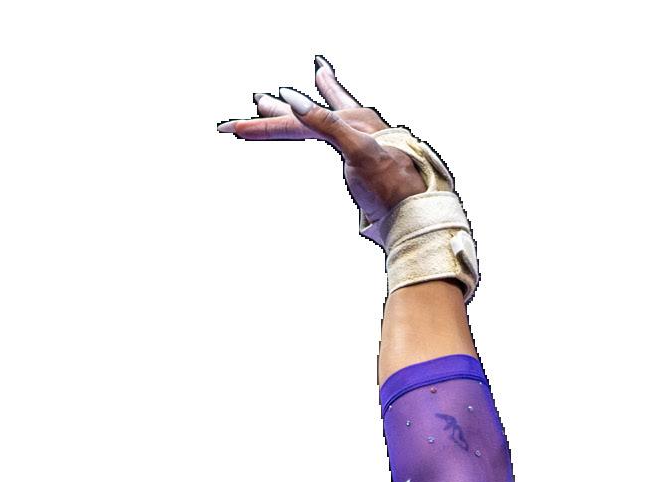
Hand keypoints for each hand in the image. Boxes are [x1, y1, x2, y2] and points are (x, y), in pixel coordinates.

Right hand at [215, 56, 427, 225]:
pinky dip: (327, 109)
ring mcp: (360, 139)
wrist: (421, 213)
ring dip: (297, 108)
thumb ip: (327, 124)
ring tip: (279, 92)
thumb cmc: (397, 185)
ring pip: (320, 118)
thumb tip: (293, 100)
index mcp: (351, 120)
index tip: (235, 127)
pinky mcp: (365, 156)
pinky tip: (325, 102)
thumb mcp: (361, 152)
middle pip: (306, 114)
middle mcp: (355, 124)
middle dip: (276, 112)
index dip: (266, 125)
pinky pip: (338, 126)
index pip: (298, 122)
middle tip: (254, 102)